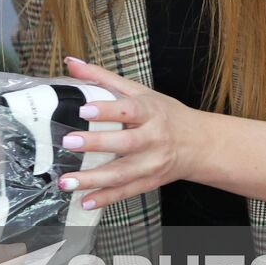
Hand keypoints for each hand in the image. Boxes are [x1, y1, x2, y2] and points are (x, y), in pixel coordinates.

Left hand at [58, 56, 209, 208]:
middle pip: (125, 143)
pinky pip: (125, 192)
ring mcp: (152, 164)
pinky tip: (84, 201)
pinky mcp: (149, 182)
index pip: (129, 110)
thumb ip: (103, 78)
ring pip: (122, 173)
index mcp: (151, 112)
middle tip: (68, 142)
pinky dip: (105, 198)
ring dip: (93, 179)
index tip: (83, 109)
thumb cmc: (166, 114)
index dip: (107, 110)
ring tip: (66, 180)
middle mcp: (153, 138)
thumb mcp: (139, 92)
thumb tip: (72, 63)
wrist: (200, 144)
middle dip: (96, 144)